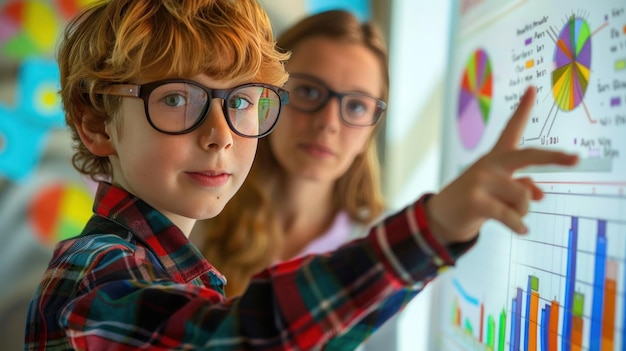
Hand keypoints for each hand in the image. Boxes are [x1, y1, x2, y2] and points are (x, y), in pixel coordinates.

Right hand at [426, 86, 577, 243]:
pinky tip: (521, 230)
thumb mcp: (498, 191)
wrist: (441, 216)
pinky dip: (519, 226)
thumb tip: (540, 195)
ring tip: (512, 216)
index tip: (532, 88)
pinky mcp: (476, 200)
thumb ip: (522, 187)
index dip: (522, 108)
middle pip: (528, 156)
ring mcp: (482, 180)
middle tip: (575, 158)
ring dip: (523, 212)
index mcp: (495, 158)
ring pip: (524, 197)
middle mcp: (490, 164)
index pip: (511, 130)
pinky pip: (512, 215)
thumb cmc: (475, 200)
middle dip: (554, 157)